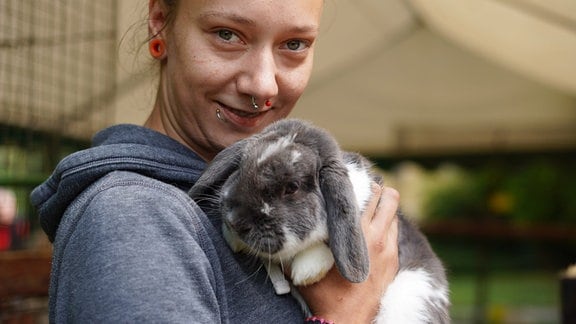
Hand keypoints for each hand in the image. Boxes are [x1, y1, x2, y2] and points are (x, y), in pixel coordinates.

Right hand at [297, 184, 399, 322]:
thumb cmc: (323, 295)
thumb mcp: (305, 266)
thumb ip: (296, 244)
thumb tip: (283, 223)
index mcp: (358, 235)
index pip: (369, 193)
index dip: (360, 181)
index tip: (347, 179)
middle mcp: (379, 239)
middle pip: (390, 197)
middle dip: (376, 189)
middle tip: (359, 191)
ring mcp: (390, 251)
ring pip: (394, 214)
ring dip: (382, 207)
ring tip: (364, 209)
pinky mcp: (394, 262)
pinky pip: (394, 232)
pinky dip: (386, 225)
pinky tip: (368, 230)